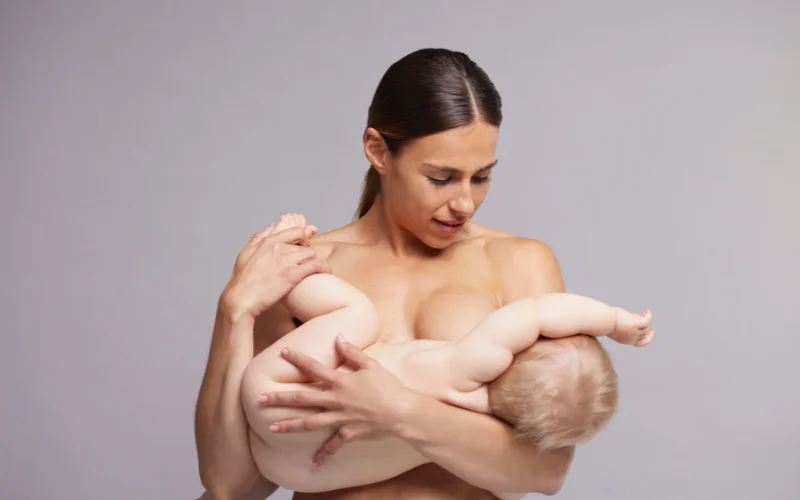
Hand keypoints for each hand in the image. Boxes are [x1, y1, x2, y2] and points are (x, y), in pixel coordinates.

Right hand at [220, 223, 329, 320]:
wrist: (240, 299)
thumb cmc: (241, 280)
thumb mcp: (246, 253)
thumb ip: (259, 237)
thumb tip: (272, 226)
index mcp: (268, 241)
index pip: (295, 231)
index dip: (304, 236)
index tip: (308, 241)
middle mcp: (278, 248)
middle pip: (305, 244)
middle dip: (308, 252)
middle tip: (307, 261)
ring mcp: (285, 260)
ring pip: (311, 253)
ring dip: (315, 261)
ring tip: (317, 270)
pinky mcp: (292, 275)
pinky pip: (315, 265)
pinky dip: (323, 267)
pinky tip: (326, 271)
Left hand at [259, 335, 417, 464]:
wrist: (403, 411)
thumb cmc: (388, 385)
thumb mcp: (371, 364)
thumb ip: (352, 352)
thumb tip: (338, 337)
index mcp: (340, 380)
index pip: (314, 367)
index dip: (298, 359)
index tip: (282, 352)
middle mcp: (336, 399)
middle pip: (303, 398)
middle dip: (280, 398)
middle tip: (260, 399)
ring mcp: (341, 418)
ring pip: (310, 423)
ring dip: (290, 425)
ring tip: (272, 428)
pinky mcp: (349, 433)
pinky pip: (334, 446)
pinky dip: (324, 455)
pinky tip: (313, 464)